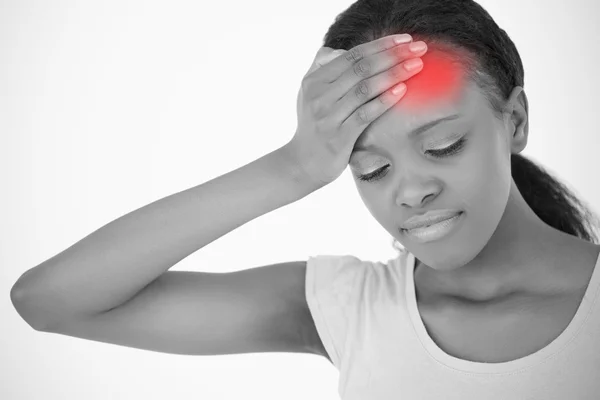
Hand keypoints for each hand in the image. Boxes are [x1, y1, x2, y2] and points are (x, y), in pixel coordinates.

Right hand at [285, 34, 426, 187]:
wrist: (302, 163)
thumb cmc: (313, 127)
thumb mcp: (309, 94)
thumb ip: (321, 69)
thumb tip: (340, 50)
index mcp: (314, 80)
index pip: (353, 56)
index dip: (381, 45)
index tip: (406, 39)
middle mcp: (319, 95)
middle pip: (362, 68)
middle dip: (393, 55)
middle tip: (419, 48)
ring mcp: (328, 116)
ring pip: (365, 88)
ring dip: (394, 74)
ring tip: (416, 65)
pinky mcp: (338, 137)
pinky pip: (365, 114)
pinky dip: (384, 100)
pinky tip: (402, 90)